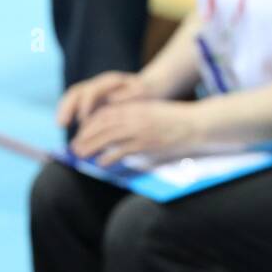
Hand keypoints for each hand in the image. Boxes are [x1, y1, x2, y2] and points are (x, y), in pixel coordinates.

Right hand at [56, 70, 159, 129]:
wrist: (149, 88)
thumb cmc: (146, 92)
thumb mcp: (142, 92)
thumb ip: (129, 95)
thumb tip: (112, 100)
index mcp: (109, 82)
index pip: (91, 91)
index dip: (85, 105)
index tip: (83, 120)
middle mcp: (98, 84)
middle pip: (77, 92)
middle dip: (67, 107)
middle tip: (62, 123)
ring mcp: (93, 91)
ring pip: (73, 98)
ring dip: (65, 110)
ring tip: (60, 124)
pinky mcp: (92, 101)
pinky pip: (75, 105)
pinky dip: (69, 114)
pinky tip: (67, 127)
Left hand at [69, 99, 200, 165]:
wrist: (196, 123)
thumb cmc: (176, 119)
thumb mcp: (152, 111)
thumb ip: (135, 115)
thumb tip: (116, 126)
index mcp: (135, 107)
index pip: (104, 113)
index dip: (90, 124)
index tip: (82, 133)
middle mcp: (134, 116)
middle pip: (101, 125)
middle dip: (85, 136)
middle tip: (74, 147)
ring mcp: (140, 130)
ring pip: (107, 137)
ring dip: (90, 146)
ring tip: (80, 156)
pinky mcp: (146, 143)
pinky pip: (121, 150)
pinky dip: (109, 157)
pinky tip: (101, 163)